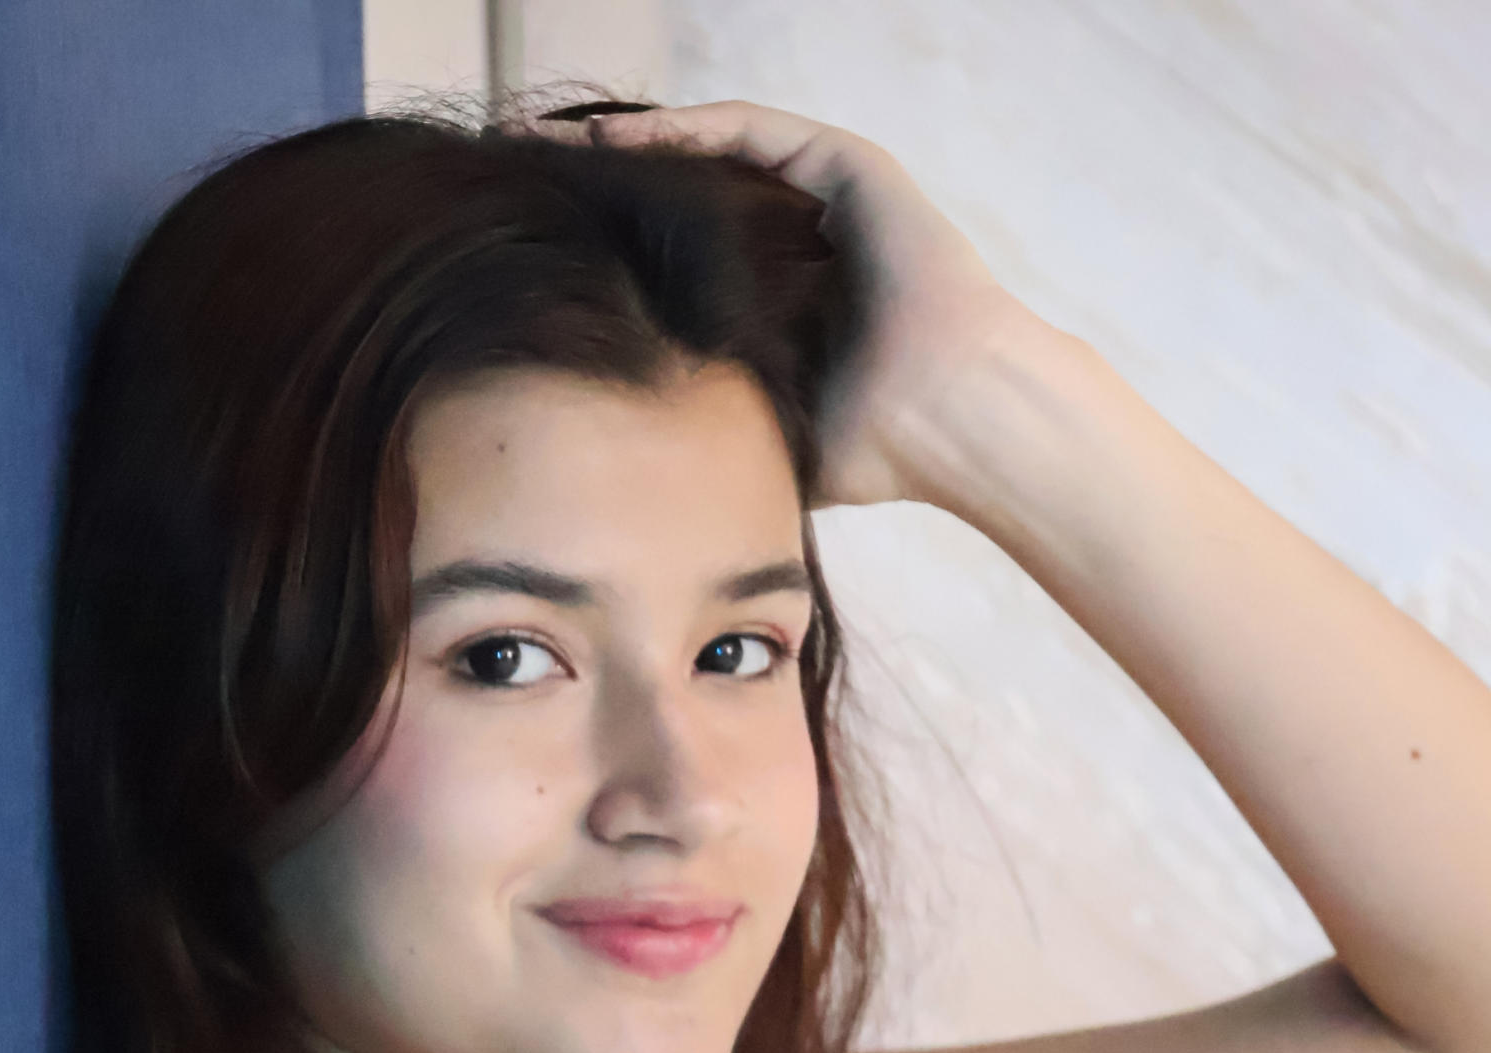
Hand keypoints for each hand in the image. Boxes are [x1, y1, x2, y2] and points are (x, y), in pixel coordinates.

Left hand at [516, 100, 1056, 509]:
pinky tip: (620, 136)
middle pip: (695, 192)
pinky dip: (687, 128)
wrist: (957, 423)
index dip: (622, 245)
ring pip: (718, 153)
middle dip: (618, 185)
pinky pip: (753, 130)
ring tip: (559, 148)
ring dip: (638, 143)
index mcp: (794, 295)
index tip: (548, 252)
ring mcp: (832, 200)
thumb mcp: (767, 438)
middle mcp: (811, 239)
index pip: (690, 251)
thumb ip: (716, 437)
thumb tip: (634, 486)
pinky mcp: (852, 168)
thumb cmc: (881, 450)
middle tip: (534, 184)